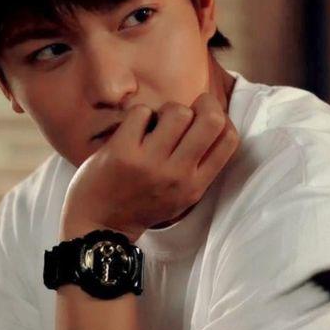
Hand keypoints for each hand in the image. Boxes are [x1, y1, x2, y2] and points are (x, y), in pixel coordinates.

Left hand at [60, 93, 238, 241]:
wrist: (100, 225)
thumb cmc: (144, 204)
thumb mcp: (182, 195)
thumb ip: (200, 166)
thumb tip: (215, 120)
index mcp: (196, 185)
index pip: (229, 140)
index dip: (224, 119)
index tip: (208, 118)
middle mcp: (178, 175)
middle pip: (211, 119)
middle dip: (203, 103)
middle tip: (190, 109)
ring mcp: (150, 163)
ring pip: (177, 111)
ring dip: (168, 109)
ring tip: (158, 122)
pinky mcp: (123, 151)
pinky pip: (142, 111)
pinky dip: (140, 115)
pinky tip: (135, 129)